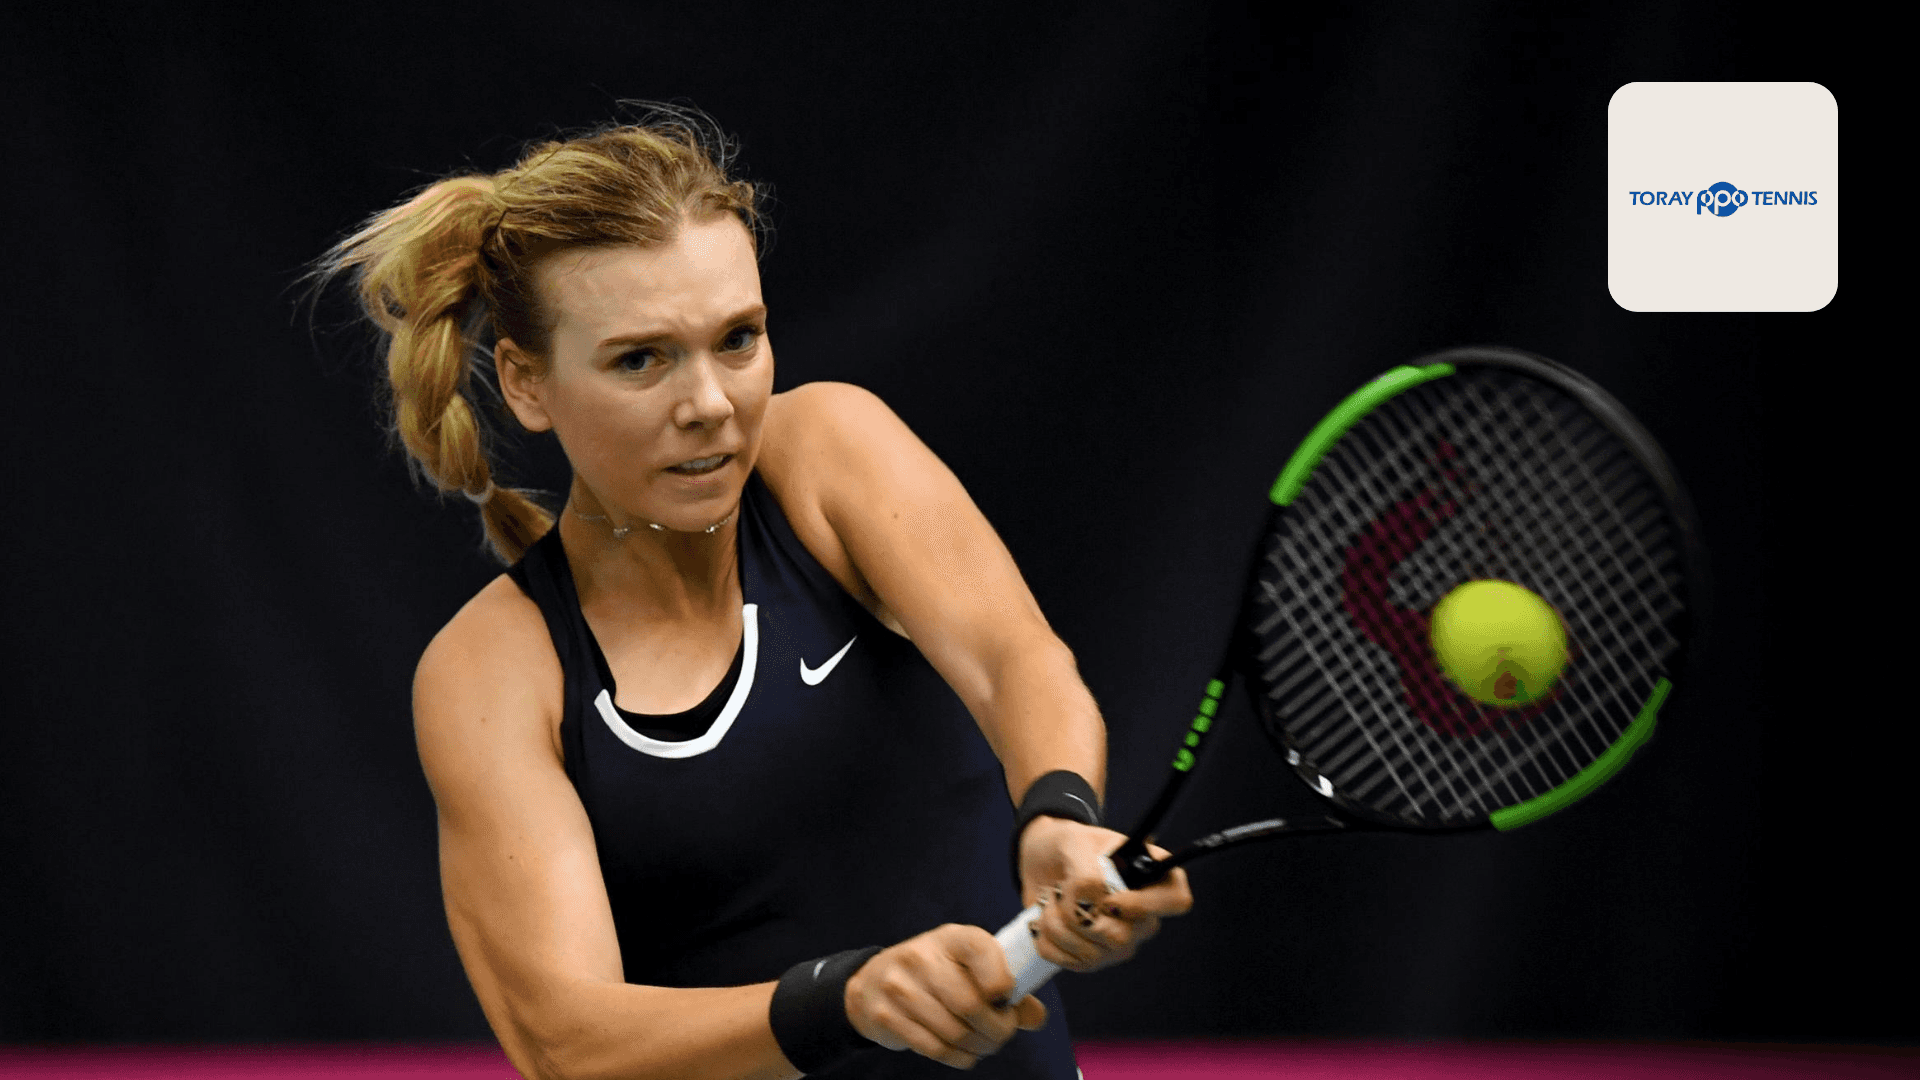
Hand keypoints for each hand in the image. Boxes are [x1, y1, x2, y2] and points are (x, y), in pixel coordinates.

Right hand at [845, 923, 1047, 1068]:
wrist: (873, 983)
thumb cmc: (936, 974)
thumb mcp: (968, 967)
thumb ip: (1005, 988)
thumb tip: (1036, 1017)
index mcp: (950, 938)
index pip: (982, 952)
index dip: (1003, 983)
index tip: (1007, 1000)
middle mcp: (922, 957)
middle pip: (970, 1004)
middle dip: (997, 1029)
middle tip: (1003, 1034)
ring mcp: (900, 987)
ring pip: (954, 1032)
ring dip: (979, 1047)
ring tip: (985, 1045)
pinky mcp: (886, 1016)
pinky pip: (934, 1048)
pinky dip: (959, 1058)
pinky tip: (965, 1053)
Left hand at [1017, 816, 1192, 972]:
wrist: (1042, 860)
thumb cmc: (1068, 845)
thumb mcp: (1074, 842)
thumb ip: (1088, 871)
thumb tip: (1093, 904)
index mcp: (1154, 878)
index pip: (1176, 901)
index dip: (1146, 905)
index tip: (1109, 898)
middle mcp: (1144, 917)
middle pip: (1124, 938)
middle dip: (1079, 915)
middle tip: (1060, 889)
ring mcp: (1119, 943)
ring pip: (1091, 954)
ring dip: (1056, 924)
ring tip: (1048, 899)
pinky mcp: (1092, 959)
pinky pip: (1068, 962)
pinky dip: (1046, 940)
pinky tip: (1043, 918)